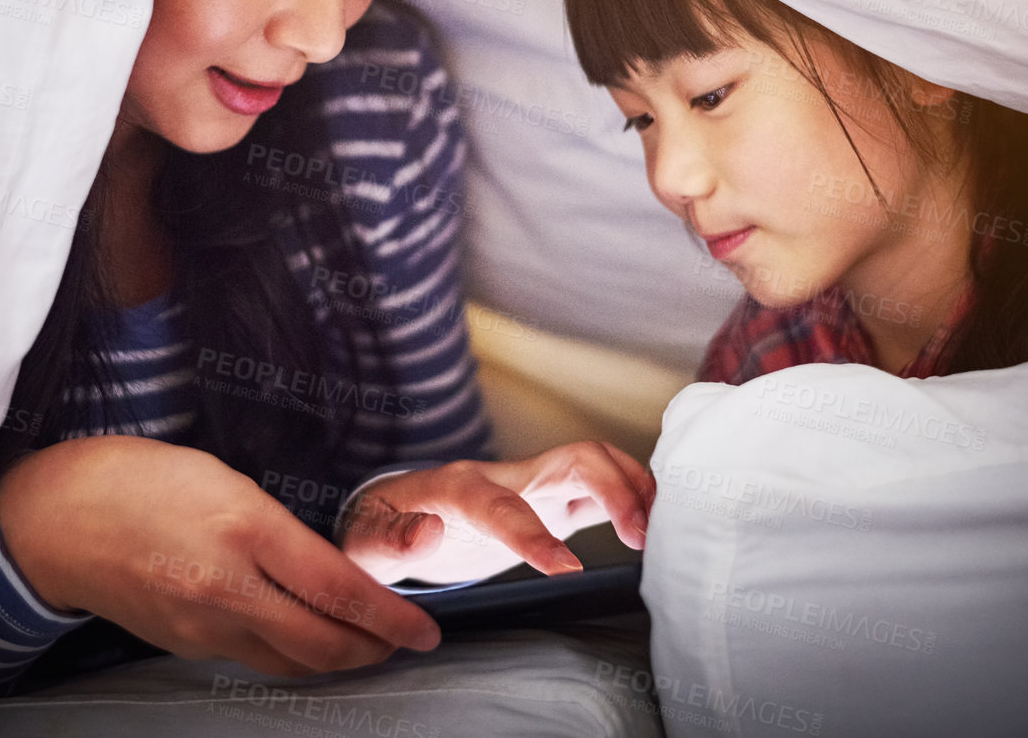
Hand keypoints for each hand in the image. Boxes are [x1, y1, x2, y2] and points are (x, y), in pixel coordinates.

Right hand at [0, 435, 440, 676]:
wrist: (52, 521)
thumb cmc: (136, 478)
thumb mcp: (222, 478)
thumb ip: (277, 527)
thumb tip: (327, 567)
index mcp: (244, 530)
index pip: (337, 589)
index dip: (390, 617)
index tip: (425, 629)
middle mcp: (226, 588)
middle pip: (321, 644)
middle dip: (373, 650)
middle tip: (405, 642)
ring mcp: (202, 625)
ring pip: (289, 662)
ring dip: (335, 659)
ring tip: (365, 644)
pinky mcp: (183, 643)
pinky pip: (251, 658)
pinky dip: (289, 654)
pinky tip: (301, 636)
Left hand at [338, 441, 656, 585]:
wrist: (389, 519)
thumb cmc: (377, 531)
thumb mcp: (366, 543)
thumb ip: (391, 540)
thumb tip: (428, 531)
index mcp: (456, 487)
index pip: (500, 502)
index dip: (532, 533)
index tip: (565, 569)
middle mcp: (502, 477)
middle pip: (570, 459)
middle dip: (613, 488)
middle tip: (644, 537)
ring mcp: (529, 486)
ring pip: (594, 465)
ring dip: (633, 487)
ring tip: (661, 532)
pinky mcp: (547, 503)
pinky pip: (599, 491)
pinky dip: (632, 500)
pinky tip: (655, 528)